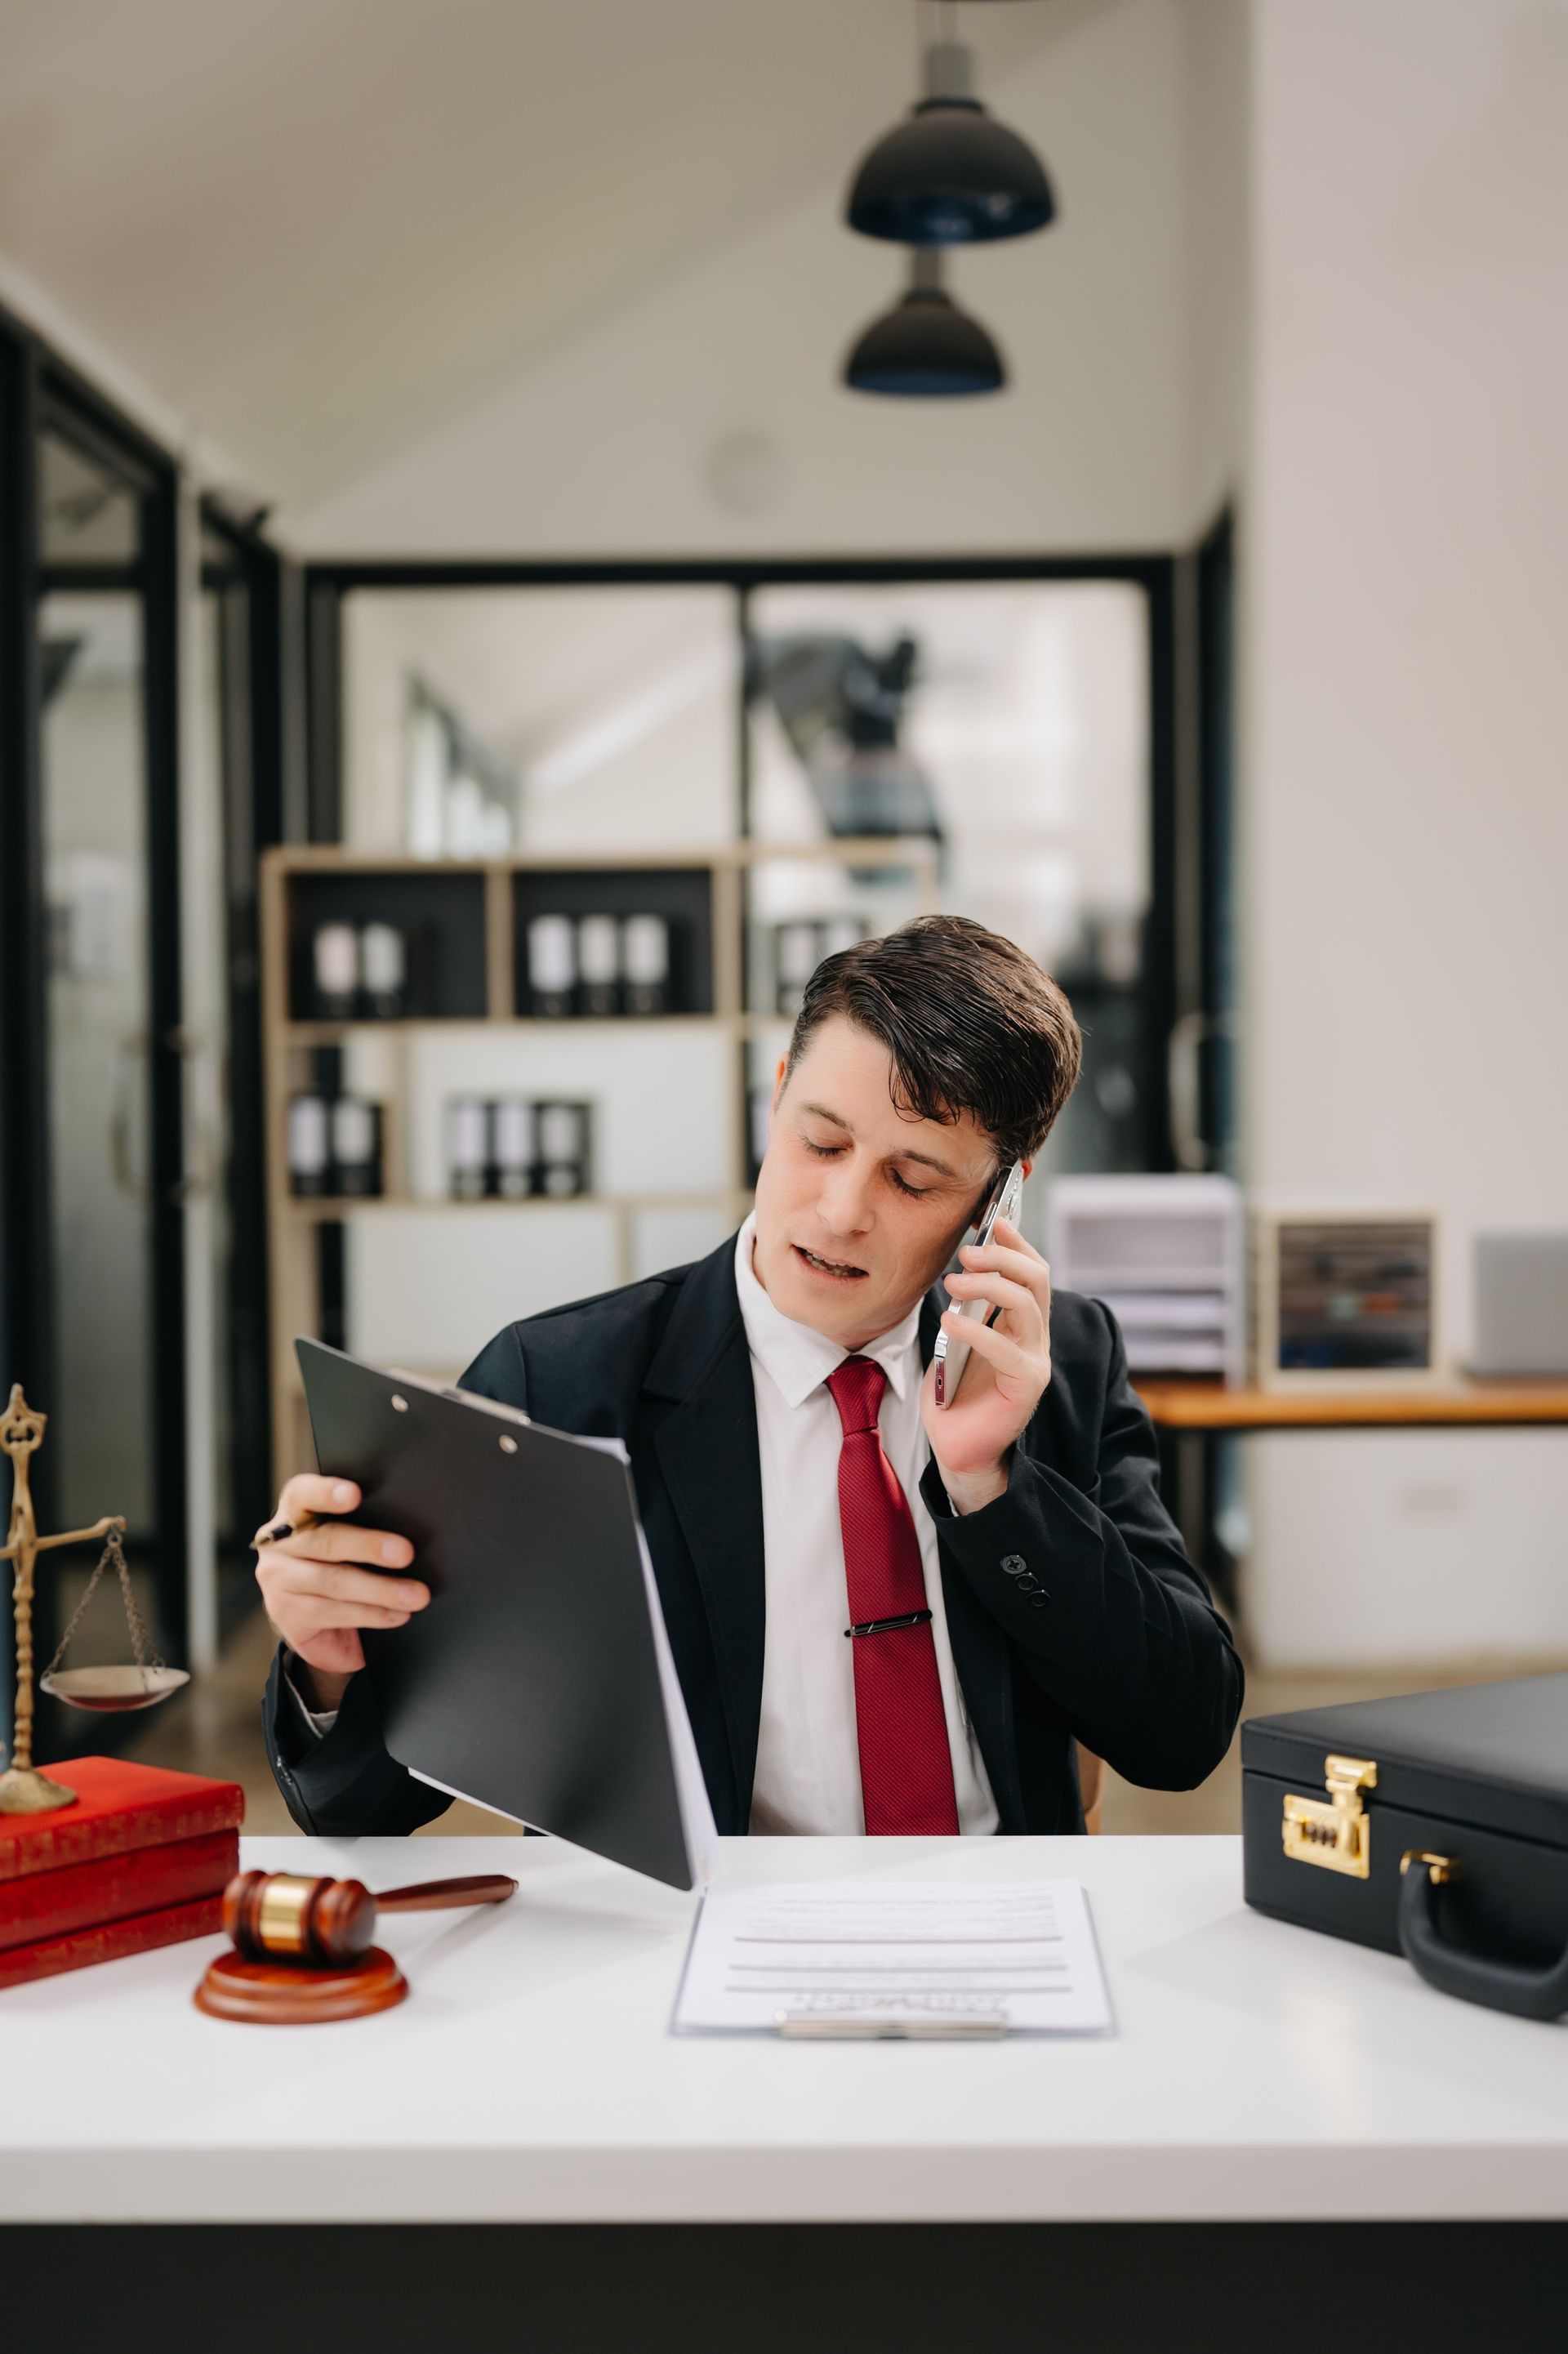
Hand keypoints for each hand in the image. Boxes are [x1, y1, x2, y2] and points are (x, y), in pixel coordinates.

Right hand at [253, 1473, 428, 1709]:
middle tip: (406, 1553)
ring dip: (381, 1589)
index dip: (327, 1493)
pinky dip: (372, 1613)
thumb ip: (364, 1525)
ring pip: (333, 1581)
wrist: (312, 1618)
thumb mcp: (346, 1538)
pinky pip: (333, 1613)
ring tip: (414, 1594)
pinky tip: (396, 1614)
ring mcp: (278, 1581)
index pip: (303, 1494)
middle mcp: (280, 1544)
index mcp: (295, 1513)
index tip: (355, 1494)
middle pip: (325, 1540)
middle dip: (369, 1546)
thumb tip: (409, 1530)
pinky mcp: (285, 1614)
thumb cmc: (338, 1564)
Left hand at [919, 1218, 1052, 1513]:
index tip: (994, 1220)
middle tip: (967, 1251)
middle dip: (1003, 1257)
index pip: (1032, 1272)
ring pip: (1027, 1305)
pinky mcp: (1026, 1386)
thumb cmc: (953, 1392)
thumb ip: (964, 1306)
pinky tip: (949, 1322)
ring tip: (953, 1282)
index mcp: (1022, 1323)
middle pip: (1036, 1280)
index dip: (1017, 1243)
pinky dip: (976, 1329)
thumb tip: (960, 1266)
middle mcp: (1036, 1338)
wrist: (956, 1447)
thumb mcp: (955, 1338)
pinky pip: (1007, 1349)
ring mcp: (1035, 1361)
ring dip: (989, 1285)